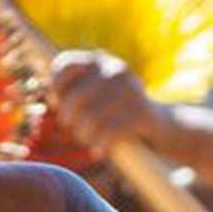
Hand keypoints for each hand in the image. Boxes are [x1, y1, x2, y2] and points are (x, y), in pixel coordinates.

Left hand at [48, 52, 172, 157]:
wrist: (160, 123)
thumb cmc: (116, 110)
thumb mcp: (96, 91)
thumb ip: (73, 89)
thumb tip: (52, 98)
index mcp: (100, 60)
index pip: (64, 66)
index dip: (56, 88)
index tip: (59, 103)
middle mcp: (115, 69)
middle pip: (74, 98)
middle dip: (69, 119)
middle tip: (74, 129)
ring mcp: (130, 90)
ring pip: (90, 119)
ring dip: (84, 135)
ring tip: (88, 140)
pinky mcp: (141, 113)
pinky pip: (109, 134)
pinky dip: (100, 146)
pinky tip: (98, 151)